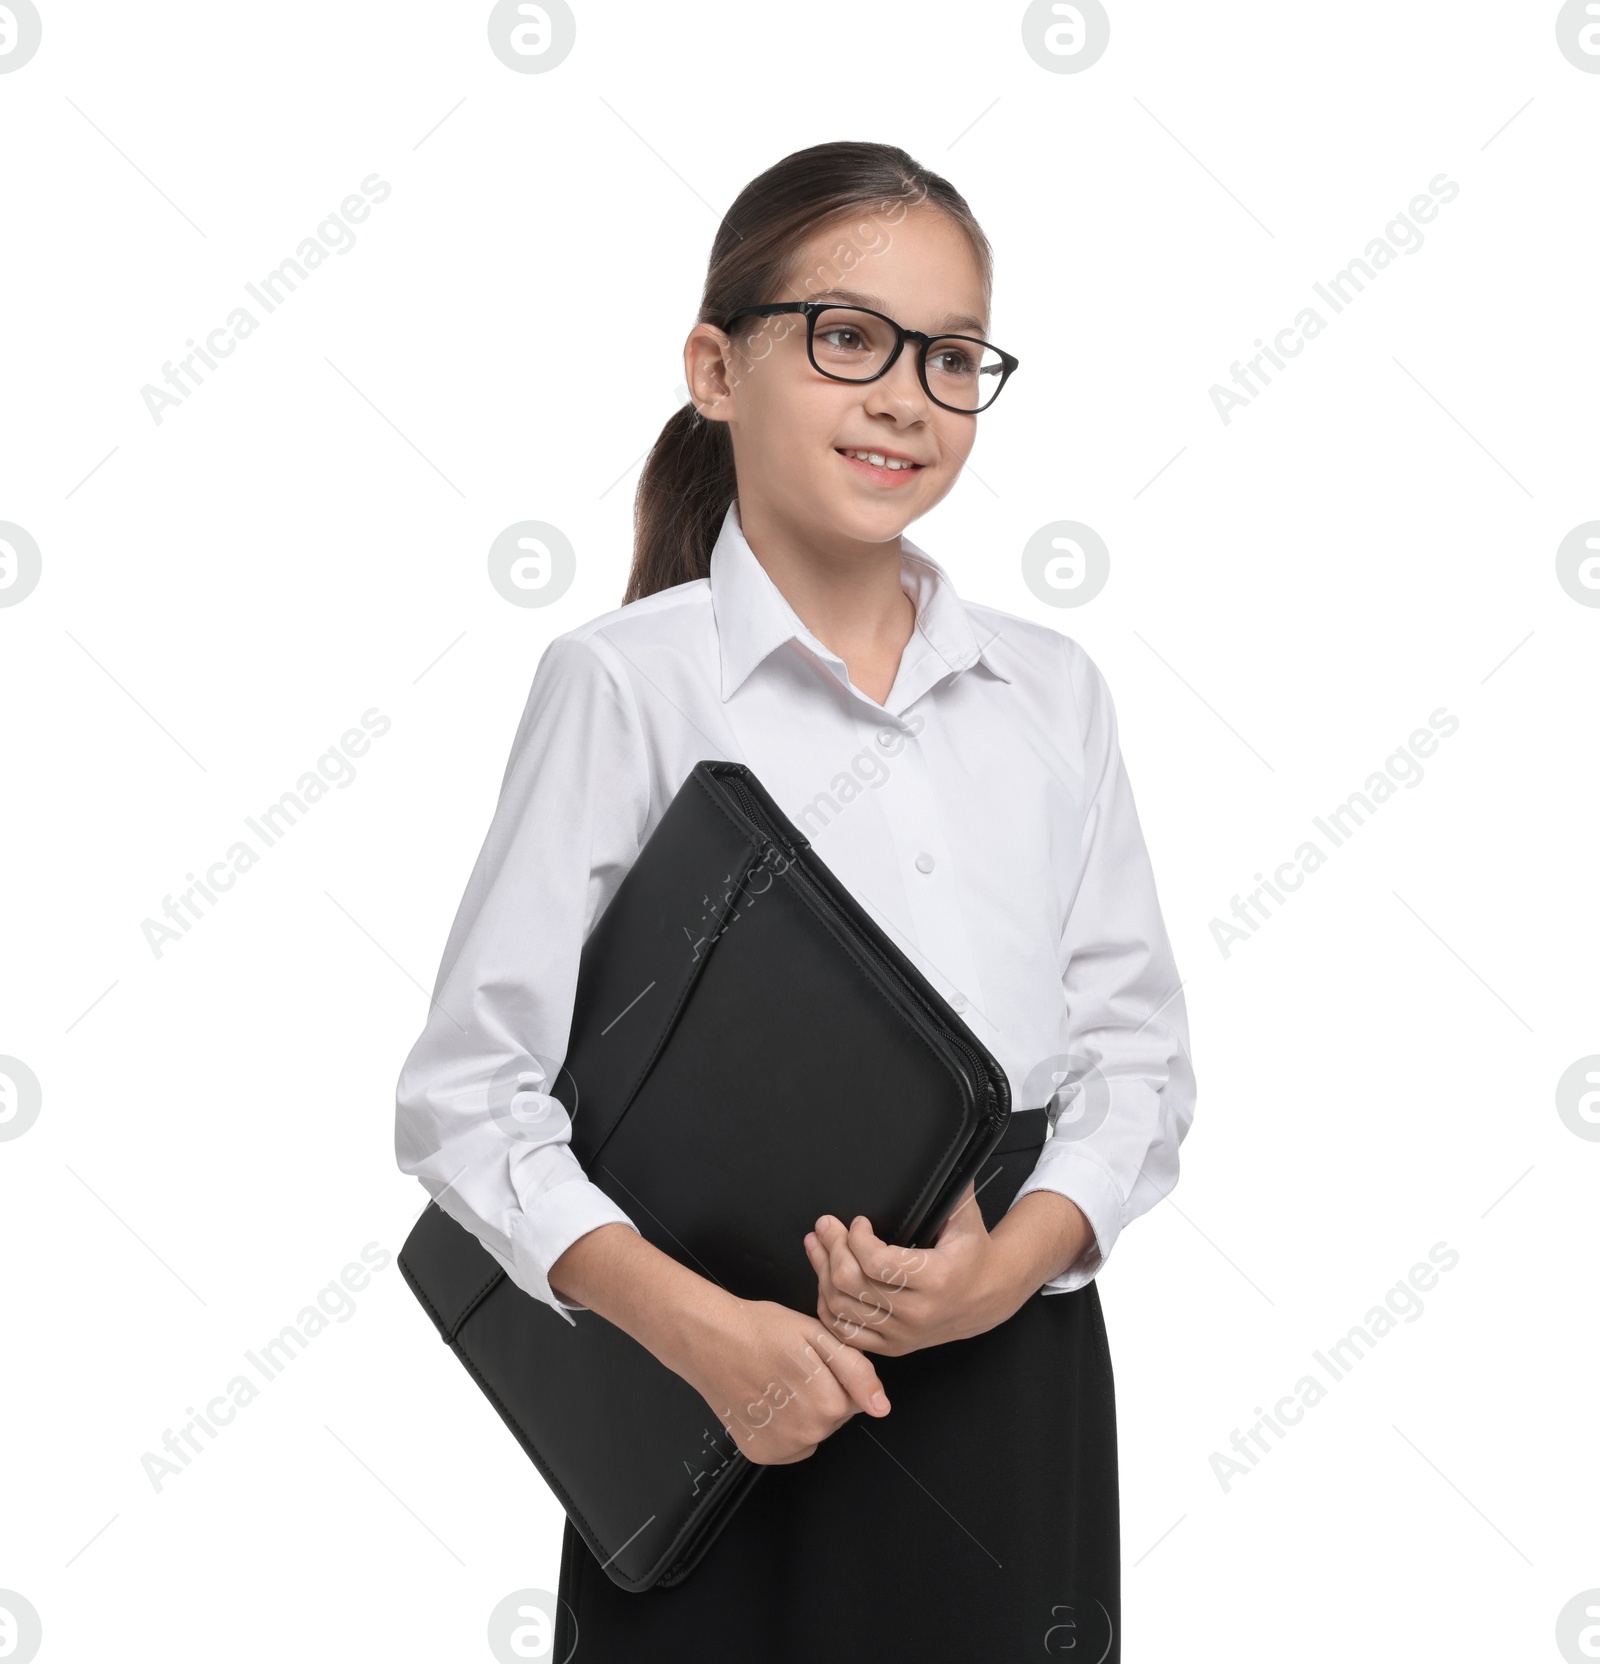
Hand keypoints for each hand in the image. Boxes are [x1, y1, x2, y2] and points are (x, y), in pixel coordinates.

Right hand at [674, 1296, 892, 1465]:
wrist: (709, 1339)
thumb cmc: (762, 1330)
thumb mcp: (818, 1335)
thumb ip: (857, 1372)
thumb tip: (881, 1407)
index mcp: (828, 1403)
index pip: (856, 1398)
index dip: (836, 1375)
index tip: (813, 1359)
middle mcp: (807, 1435)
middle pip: (834, 1417)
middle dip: (822, 1392)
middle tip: (792, 1367)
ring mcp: (782, 1449)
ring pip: (813, 1431)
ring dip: (803, 1411)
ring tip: (777, 1381)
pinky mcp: (761, 1454)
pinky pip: (790, 1445)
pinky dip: (783, 1427)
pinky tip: (766, 1401)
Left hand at [804, 1180, 1093, 1355]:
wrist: (990, 1295)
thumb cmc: (974, 1252)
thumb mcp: (965, 1216)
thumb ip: (948, 1186)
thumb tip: (937, 1154)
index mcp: (936, 1279)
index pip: (876, 1263)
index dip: (856, 1239)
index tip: (857, 1222)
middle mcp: (917, 1312)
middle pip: (852, 1284)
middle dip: (832, 1248)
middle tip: (825, 1226)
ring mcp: (903, 1334)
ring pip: (842, 1308)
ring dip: (823, 1273)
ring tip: (817, 1246)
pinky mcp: (893, 1346)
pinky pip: (846, 1332)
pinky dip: (829, 1306)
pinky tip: (825, 1281)